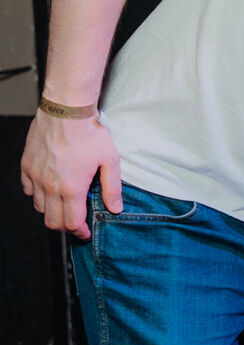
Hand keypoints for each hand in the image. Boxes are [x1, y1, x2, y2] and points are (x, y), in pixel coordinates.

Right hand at [20, 112, 121, 239]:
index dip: (80, 231)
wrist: (66, 111)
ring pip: (39, 207)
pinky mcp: (27, 166)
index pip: (72, 222)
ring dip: (52, 211)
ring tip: (65, 206)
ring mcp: (36, 177)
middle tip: (76, 223)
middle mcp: (50, 186)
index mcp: (71, 188)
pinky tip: (50, 189)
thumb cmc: (90, 133)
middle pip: (52, 221)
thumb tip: (115, 208)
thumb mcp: (110, 160)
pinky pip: (29, 190)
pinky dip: (39, 195)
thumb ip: (112, 188)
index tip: (86, 232)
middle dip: (66, 226)